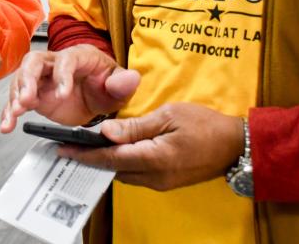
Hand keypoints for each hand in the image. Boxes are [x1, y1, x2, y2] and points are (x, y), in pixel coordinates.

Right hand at [0, 44, 139, 132]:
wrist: (98, 96)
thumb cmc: (107, 85)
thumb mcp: (119, 86)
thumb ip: (124, 83)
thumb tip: (130, 79)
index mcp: (79, 57)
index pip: (66, 60)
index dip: (62, 75)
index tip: (63, 94)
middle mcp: (56, 64)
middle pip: (35, 61)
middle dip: (28, 79)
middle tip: (28, 99)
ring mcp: (43, 79)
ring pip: (22, 79)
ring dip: (16, 96)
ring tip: (15, 114)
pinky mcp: (35, 95)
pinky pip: (18, 100)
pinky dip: (10, 111)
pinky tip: (7, 124)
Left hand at [58, 102, 243, 191]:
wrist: (235, 146)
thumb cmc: (205, 125)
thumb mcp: (169, 116)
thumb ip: (136, 126)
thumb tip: (106, 131)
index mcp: (154, 158)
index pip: (110, 158)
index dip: (85, 154)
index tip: (64, 149)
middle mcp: (155, 177)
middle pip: (113, 169)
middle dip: (90, 159)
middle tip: (69, 147)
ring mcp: (160, 183)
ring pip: (123, 174)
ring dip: (105, 162)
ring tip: (86, 147)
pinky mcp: (165, 182)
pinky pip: (136, 175)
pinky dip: (121, 163)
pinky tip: (115, 151)